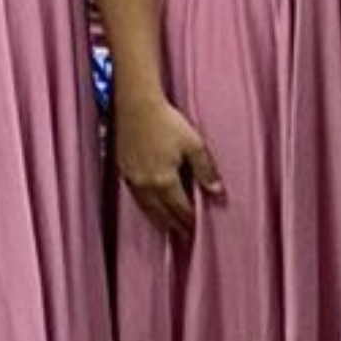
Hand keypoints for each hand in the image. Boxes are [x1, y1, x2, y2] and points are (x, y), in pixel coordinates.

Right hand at [114, 93, 221, 237]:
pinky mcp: (123, 170)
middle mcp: (146, 184)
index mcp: (165, 180)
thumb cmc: (167, 122)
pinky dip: (145, 205)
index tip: (195, 230)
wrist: (136, 105)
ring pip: (146, 207)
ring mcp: (132, 178)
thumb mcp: (194, 144)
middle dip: (174, 224)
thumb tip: (217, 191)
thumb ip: (206, 169)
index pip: (180, 209)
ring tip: (167, 227)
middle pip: (162, 212)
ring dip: (158, 218)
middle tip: (183, 235)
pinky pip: (135, 196)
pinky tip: (149, 205)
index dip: (189, 220)